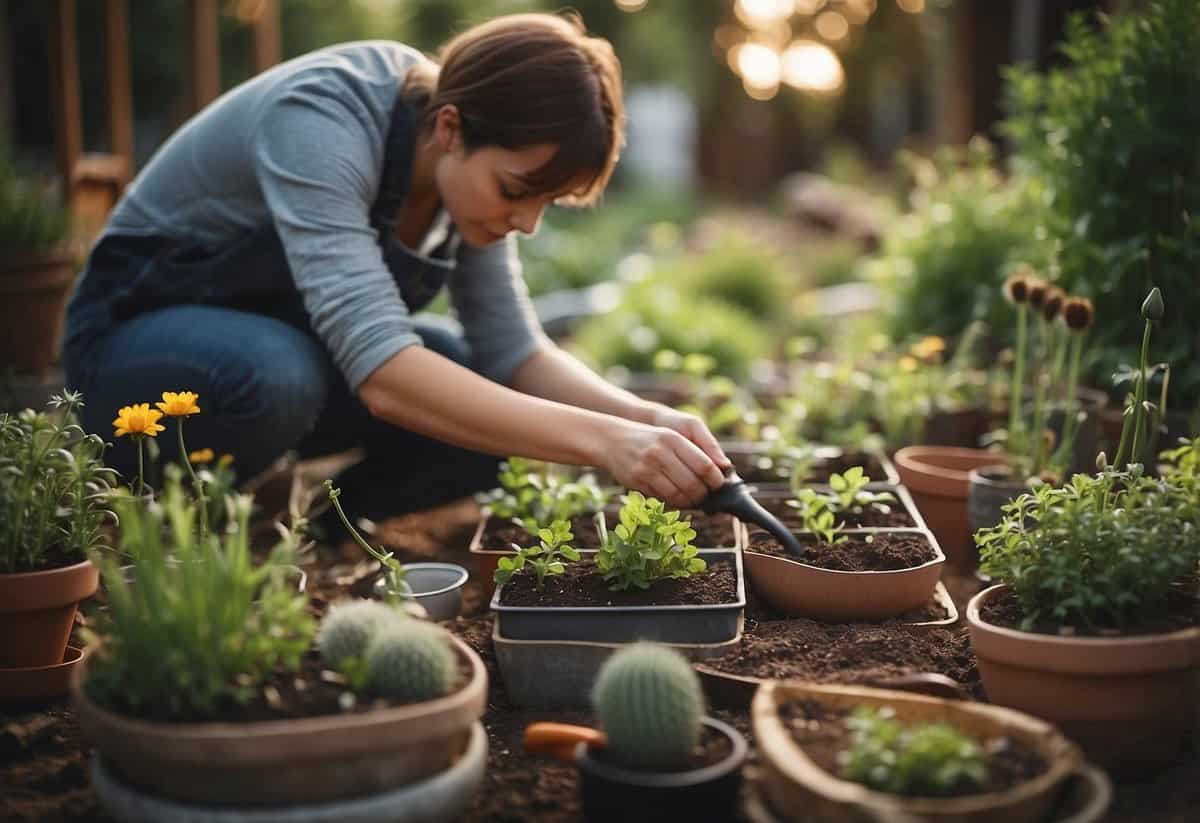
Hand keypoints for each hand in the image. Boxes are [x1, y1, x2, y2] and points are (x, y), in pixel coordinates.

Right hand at [604, 413, 730, 508]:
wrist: (612, 439)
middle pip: (692, 483)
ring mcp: (647, 468)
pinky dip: (673, 502)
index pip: (704, 465)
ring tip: (693, 500)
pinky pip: (662, 498)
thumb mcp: (671, 436)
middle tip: (706, 496)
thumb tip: (722, 469)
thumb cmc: (649, 439)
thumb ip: (695, 449)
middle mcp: (660, 453)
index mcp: (673, 439)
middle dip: (703, 494)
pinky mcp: (637, 481)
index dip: (715, 479)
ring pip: (678, 495)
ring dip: (689, 502)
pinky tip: (677, 499)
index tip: (719, 485)